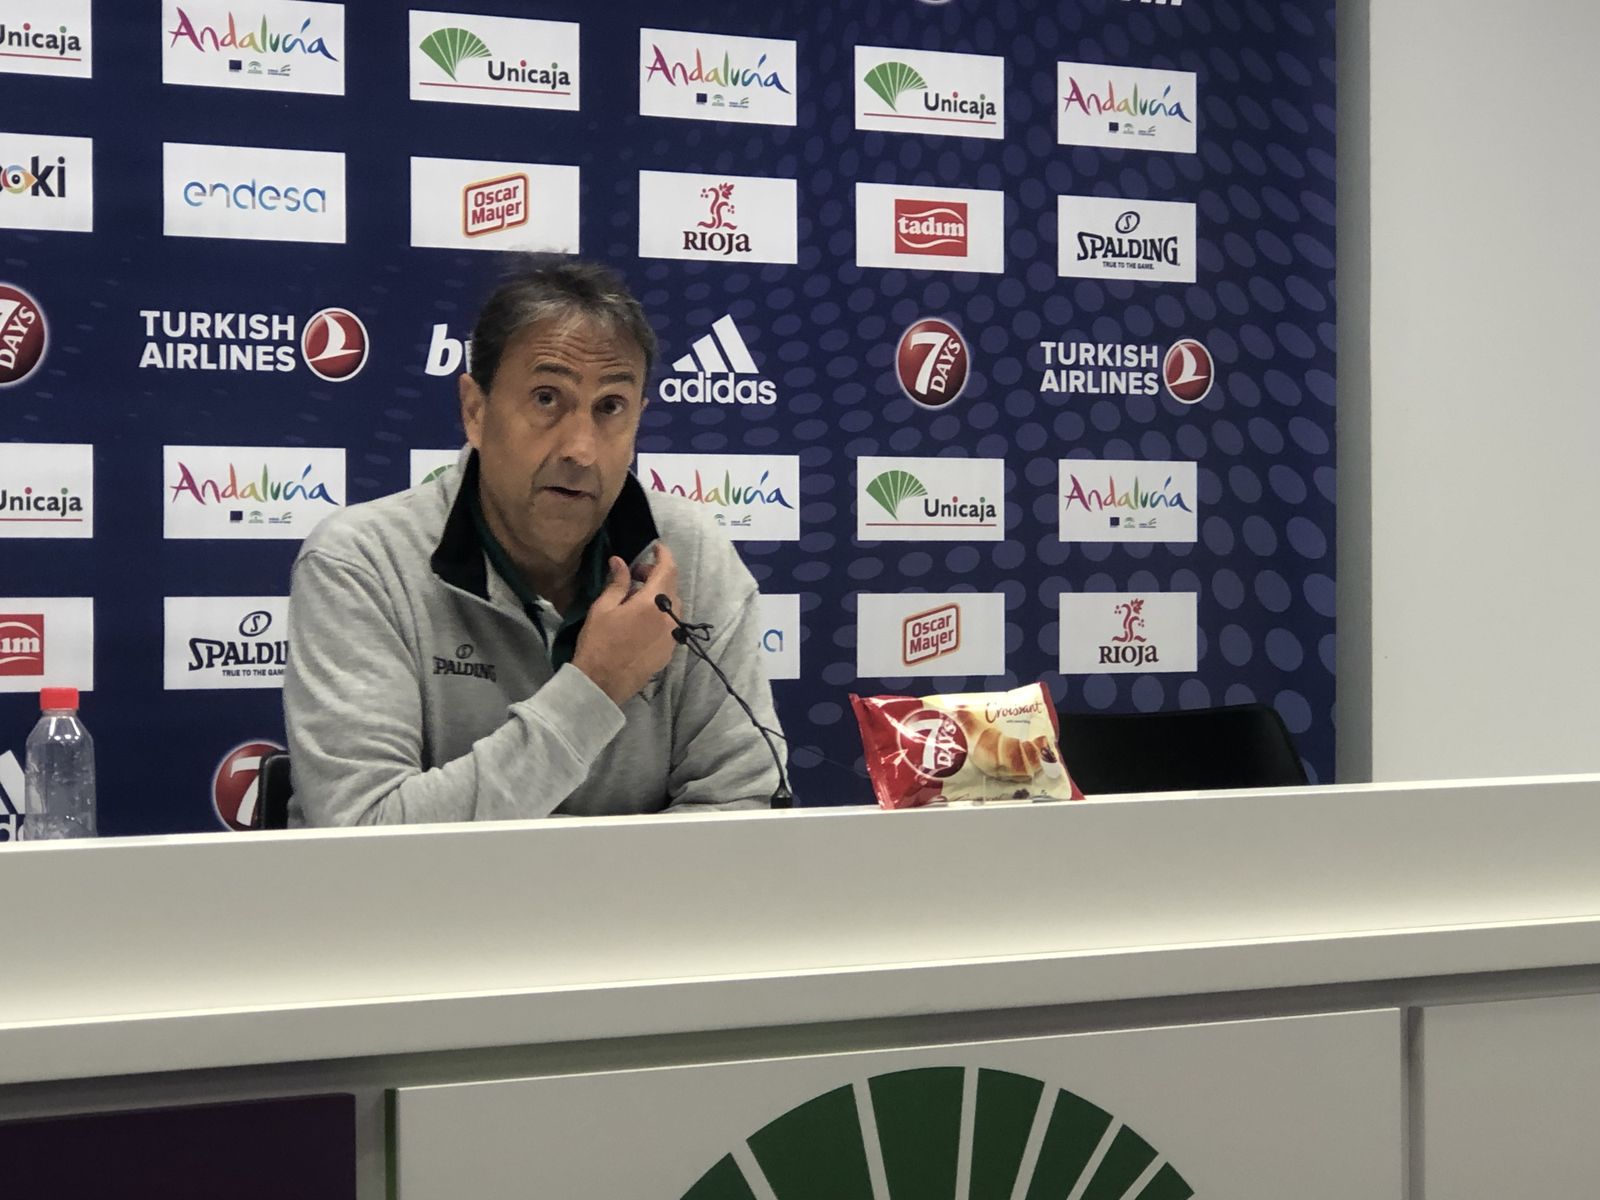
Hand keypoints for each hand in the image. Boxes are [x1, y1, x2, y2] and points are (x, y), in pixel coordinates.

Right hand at [571, 543, 679, 705]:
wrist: (602, 684)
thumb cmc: (598, 643)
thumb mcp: (603, 608)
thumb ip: (617, 583)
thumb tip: (620, 562)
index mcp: (653, 604)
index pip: (668, 569)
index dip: (663, 554)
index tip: (655, 547)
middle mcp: (670, 618)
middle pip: (672, 587)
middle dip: (657, 575)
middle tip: (635, 576)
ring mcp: (672, 636)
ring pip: (674, 606)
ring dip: (660, 596)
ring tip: (636, 599)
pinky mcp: (670, 651)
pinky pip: (672, 624)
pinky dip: (662, 614)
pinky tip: (643, 620)